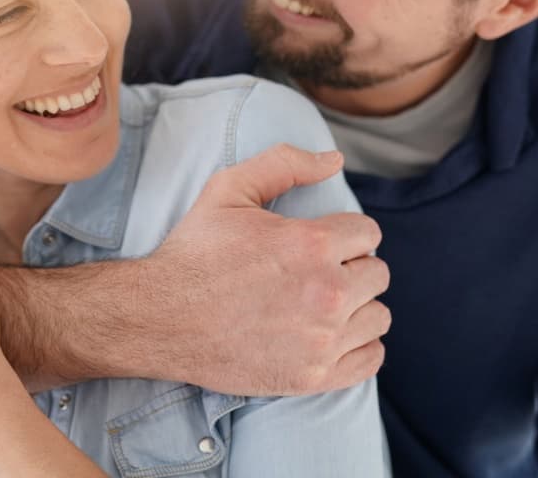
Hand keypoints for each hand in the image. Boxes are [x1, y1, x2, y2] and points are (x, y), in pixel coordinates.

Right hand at [143, 144, 389, 394]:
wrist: (159, 318)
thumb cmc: (194, 252)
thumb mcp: (229, 189)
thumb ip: (285, 164)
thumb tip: (334, 160)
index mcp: (312, 244)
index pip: (369, 233)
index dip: (345, 234)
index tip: (322, 244)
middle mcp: (326, 293)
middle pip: (377, 274)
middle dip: (352, 267)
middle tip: (319, 273)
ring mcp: (322, 340)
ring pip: (378, 316)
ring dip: (358, 307)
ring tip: (324, 304)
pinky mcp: (313, 377)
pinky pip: (370, 359)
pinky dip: (360, 345)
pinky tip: (333, 334)